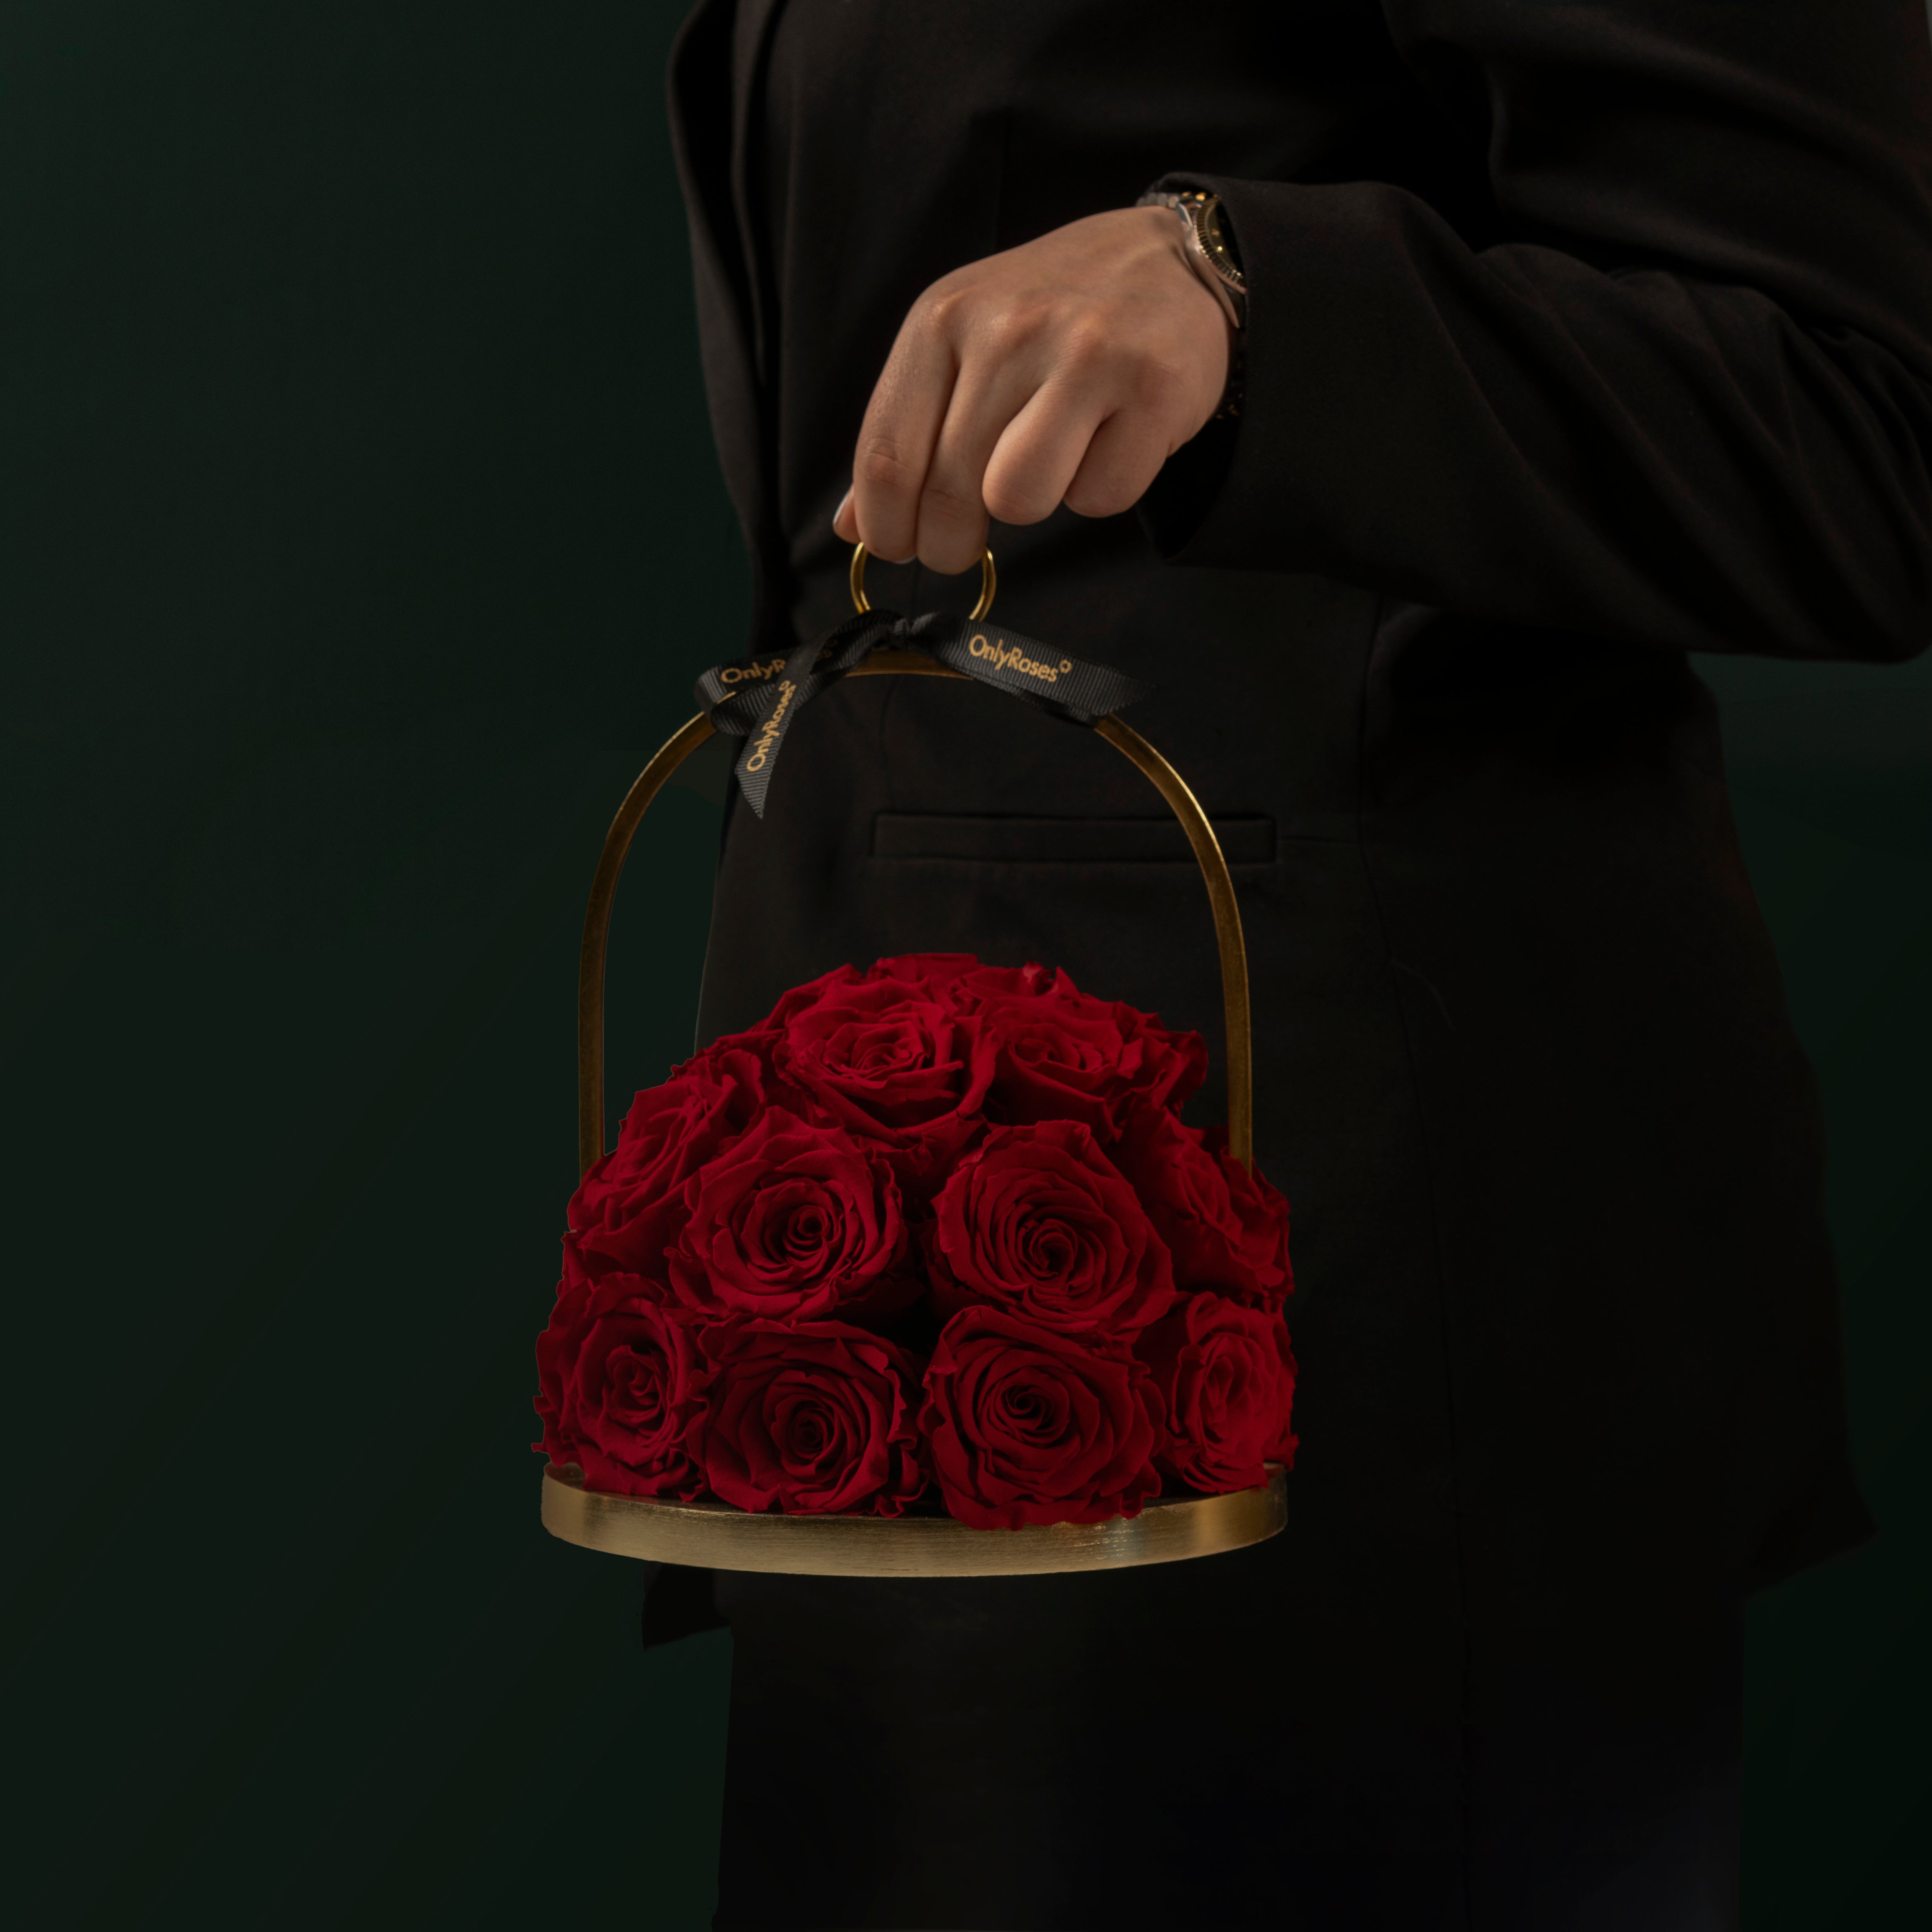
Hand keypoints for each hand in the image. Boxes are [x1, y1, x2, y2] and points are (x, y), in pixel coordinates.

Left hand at [831, 206, 1232, 574]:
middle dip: (949, 542)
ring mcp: (1083, 356)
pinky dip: (1101, 490)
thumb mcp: (961, 346)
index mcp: (943, 317)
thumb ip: (905, 431)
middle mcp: (1007, 329)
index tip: (898, 547)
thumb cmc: (1054, 315)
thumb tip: (850, 526)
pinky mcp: (1151, 389)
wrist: (1170, 260)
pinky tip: (1107, 442)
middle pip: (949, 492)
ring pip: (1019, 501)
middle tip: (962, 543)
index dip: (886, 528)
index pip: (887, 456)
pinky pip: (1100, 497)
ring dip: (1030, 507)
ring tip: (1047, 467)